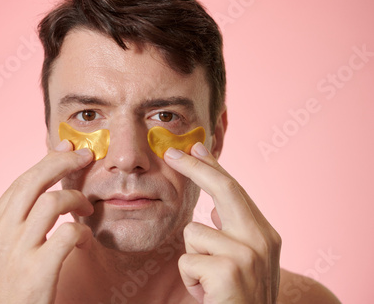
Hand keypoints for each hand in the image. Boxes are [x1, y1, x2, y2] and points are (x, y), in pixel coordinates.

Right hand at [0, 140, 94, 303]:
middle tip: (85, 156)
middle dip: (62, 162)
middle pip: (33, 181)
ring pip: (52, 202)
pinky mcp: (37, 271)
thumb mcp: (1, 251)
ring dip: (76, 199)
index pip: (21, 181)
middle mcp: (0, 234)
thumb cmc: (7, 289)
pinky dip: (82, 232)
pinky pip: (67, 234)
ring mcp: (17, 252)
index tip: (66, 148)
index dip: (47, 161)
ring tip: (87, 208)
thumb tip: (43, 193)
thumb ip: (17, 223)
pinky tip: (84, 241)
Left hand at [164, 142, 281, 302]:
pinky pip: (187, 260)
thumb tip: (214, 211)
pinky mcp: (228, 270)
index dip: (213, 167)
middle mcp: (262, 239)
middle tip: (171, 153)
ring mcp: (247, 253)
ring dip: (193, 260)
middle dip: (195, 167)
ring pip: (193, 233)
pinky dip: (191, 280)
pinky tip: (208, 295)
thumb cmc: (239, 299)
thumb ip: (233, 235)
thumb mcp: (243, 264)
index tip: (197, 147)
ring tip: (210, 284)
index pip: (235, 191)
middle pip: (224, 188)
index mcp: (265, 235)